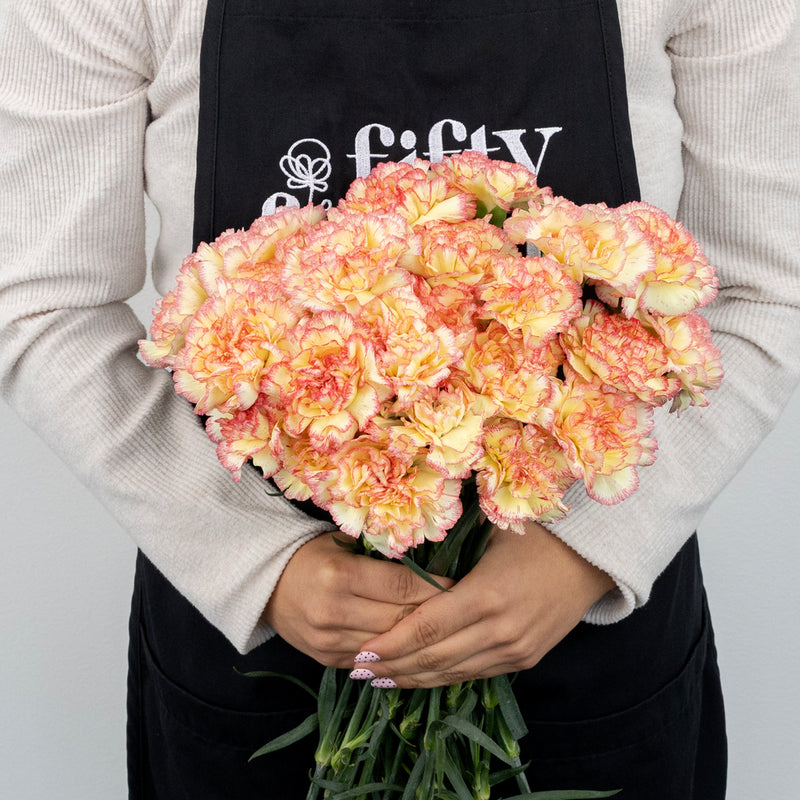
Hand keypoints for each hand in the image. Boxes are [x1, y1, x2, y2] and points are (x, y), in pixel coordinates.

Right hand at [263, 533, 454, 667]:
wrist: (267, 585)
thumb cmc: (315, 555)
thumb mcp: (345, 542)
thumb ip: (382, 554)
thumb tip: (433, 560)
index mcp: (340, 575)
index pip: (402, 586)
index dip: (436, 587)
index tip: (461, 585)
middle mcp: (334, 611)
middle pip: (401, 619)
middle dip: (436, 615)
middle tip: (465, 609)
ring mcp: (329, 642)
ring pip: (391, 646)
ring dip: (421, 640)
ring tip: (449, 631)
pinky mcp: (328, 661)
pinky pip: (374, 663)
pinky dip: (398, 655)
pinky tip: (420, 649)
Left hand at [356, 522, 615, 687]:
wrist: (590, 557)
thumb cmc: (534, 534)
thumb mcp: (489, 532)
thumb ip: (446, 550)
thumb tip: (398, 557)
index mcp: (487, 594)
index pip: (425, 629)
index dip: (389, 644)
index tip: (359, 651)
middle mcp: (501, 630)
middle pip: (434, 658)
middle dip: (392, 666)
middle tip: (357, 669)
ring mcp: (515, 649)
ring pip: (453, 673)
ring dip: (413, 678)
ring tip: (379, 679)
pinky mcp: (525, 658)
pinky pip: (476, 674)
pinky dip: (444, 677)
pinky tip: (420, 676)